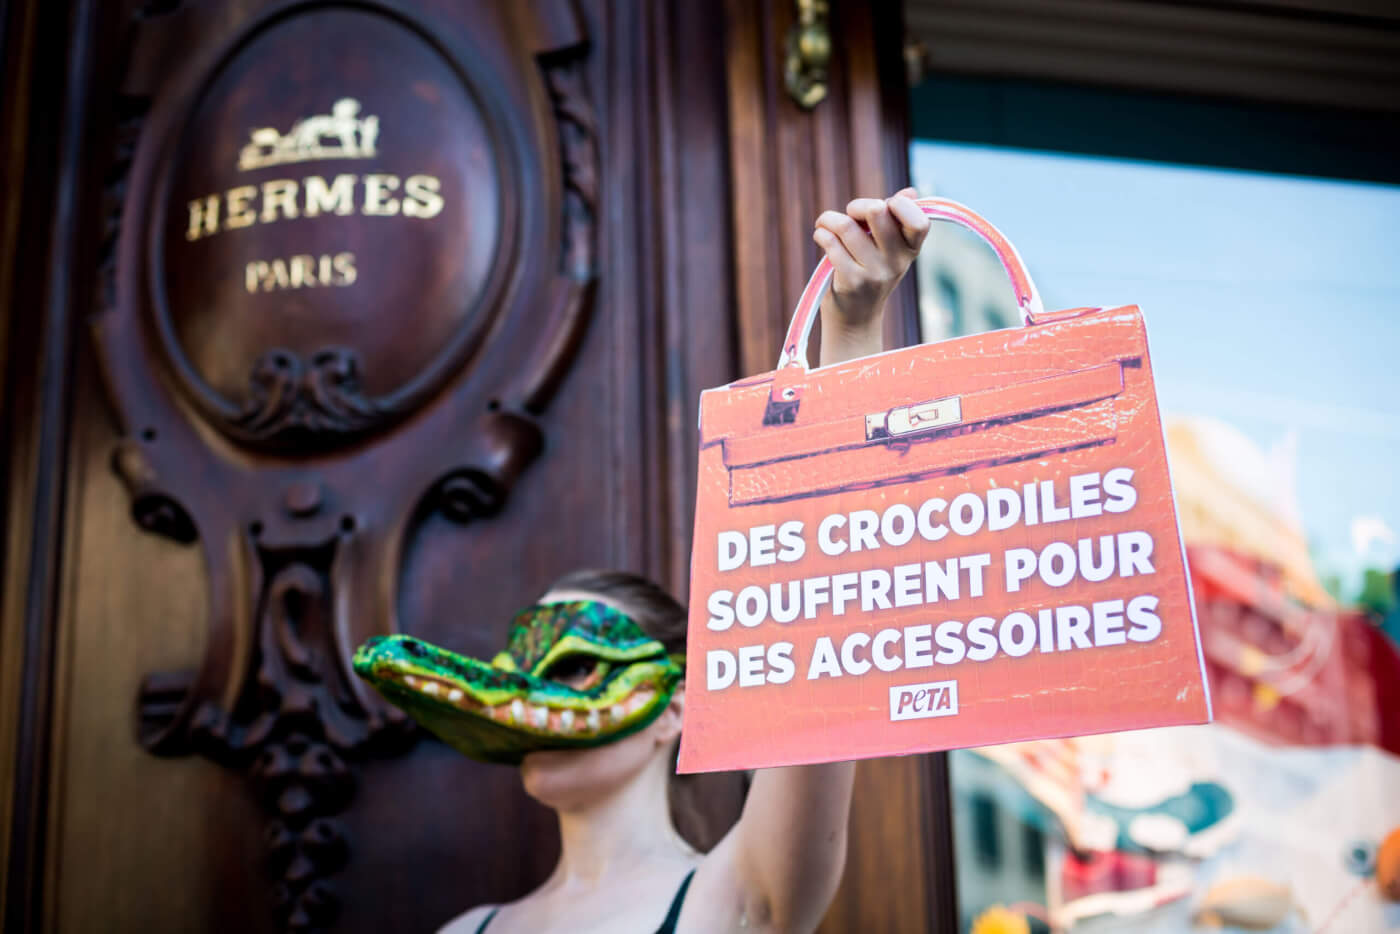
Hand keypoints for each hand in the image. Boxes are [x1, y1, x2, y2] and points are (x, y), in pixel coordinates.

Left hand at [812, 187, 929, 363]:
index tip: (884, 206)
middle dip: (857, 206)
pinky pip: (831, 243)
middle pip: (877, 211)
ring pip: (847, 226)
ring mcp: (874, 274)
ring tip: (825, 225)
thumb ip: (896, 220)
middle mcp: (897, 263)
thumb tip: (911, 192)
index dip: (899, 205)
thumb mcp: (888, 250)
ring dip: (829, 220)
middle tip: (849, 215)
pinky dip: (821, 234)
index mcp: (910, 250)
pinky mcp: (851, 282)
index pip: (920, 221)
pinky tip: (821, 237)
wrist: (854, 320)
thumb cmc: (869, 274)